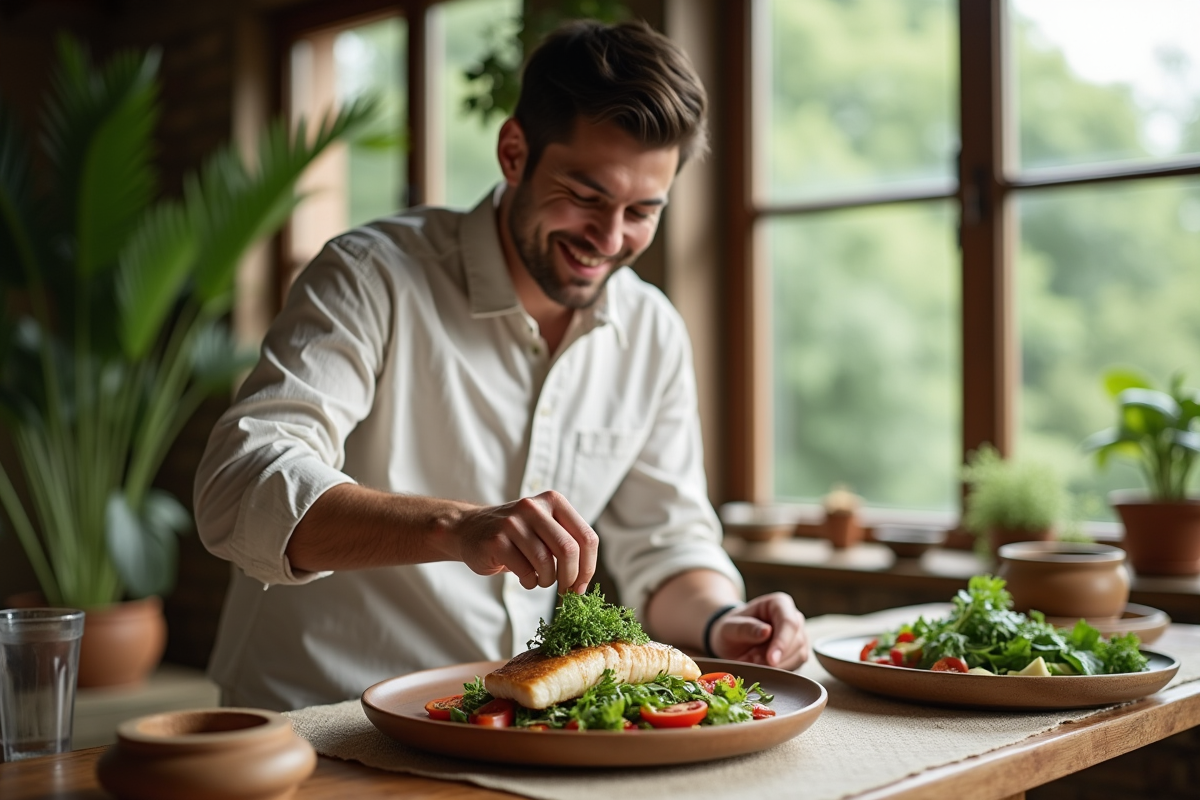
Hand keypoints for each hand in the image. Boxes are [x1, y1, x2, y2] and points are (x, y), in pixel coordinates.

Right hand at [452, 490, 597, 592]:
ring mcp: (513, 522)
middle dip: (571, 577)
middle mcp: (534, 507)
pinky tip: (525, 579)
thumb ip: (567, 544)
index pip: (586, 537)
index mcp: (554, 501)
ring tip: (541, 580)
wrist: (469, 529)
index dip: (588, 567)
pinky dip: (529, 582)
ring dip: (547, 581)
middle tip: (565, 591)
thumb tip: (583, 581)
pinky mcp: (496, 540)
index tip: (581, 586)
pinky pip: (525, 570)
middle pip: (569, 550)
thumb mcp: (545, 529)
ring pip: (546, 562)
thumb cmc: (516, 536)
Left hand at [710, 592, 808, 669]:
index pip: (789, 622)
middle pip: (796, 641)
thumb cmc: (732, 629)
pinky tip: (762, 667)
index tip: (771, 660)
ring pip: (799, 656)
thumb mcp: (730, 627)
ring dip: (775, 666)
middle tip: (750, 661)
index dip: (782, 642)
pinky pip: (796, 667)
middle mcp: (794, 618)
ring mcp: (798, 637)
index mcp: (779, 603)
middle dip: (774, 657)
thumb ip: (746, 628)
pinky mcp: (798, 654)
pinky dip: (778, 672)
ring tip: (752, 661)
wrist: (733, 642)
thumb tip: (767, 631)